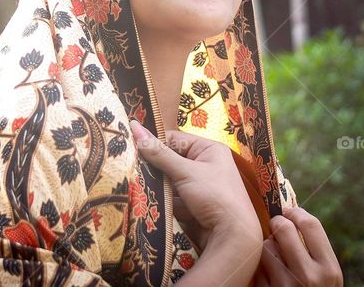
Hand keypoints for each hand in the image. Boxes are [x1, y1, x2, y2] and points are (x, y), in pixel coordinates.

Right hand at [129, 120, 262, 252]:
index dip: (154, 143)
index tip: (131, 147)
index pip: (175, 139)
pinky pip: (174, 198)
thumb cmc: (214, 195)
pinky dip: (163, 201)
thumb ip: (159, 153)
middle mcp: (207, 165)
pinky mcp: (195, 205)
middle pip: (171, 161)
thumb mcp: (185, 171)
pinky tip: (146, 201)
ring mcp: (201, 186)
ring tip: (133, 184)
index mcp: (210, 149)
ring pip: (170, 181)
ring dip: (156, 185)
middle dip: (154, 167)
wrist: (233, 237)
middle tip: (130, 167)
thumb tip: (134, 127)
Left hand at [253, 207, 342, 286]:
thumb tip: (291, 214)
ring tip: (274, 257)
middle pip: (284, 229)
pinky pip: (256, 267)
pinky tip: (267, 275)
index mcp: (330, 270)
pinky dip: (259, 267)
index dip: (297, 213)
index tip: (289, 211)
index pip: (311, 224)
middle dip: (278, 223)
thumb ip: (315, 251)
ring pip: (266, 246)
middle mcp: (310, 278)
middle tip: (276, 225)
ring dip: (267, 247)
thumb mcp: (326, 277)